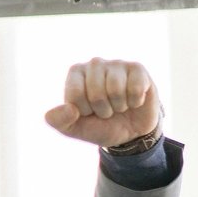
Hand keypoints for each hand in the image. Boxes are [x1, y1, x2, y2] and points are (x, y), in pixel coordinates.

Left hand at [44, 57, 160, 147]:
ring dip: (120, 106)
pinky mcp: (138, 69)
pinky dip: (135, 101)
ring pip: (116, 90)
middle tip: (108, 110)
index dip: (86, 111)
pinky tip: (134, 100)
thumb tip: (70, 109)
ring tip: (120, 105)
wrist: (132, 132)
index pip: (76, 95)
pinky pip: (136, 88)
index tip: (90, 111)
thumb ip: (59, 121)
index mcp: (76, 72)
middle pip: (96, 94)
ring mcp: (117, 64)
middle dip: (104, 110)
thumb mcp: (76, 129)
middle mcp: (95, 64)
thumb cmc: (101, 126)